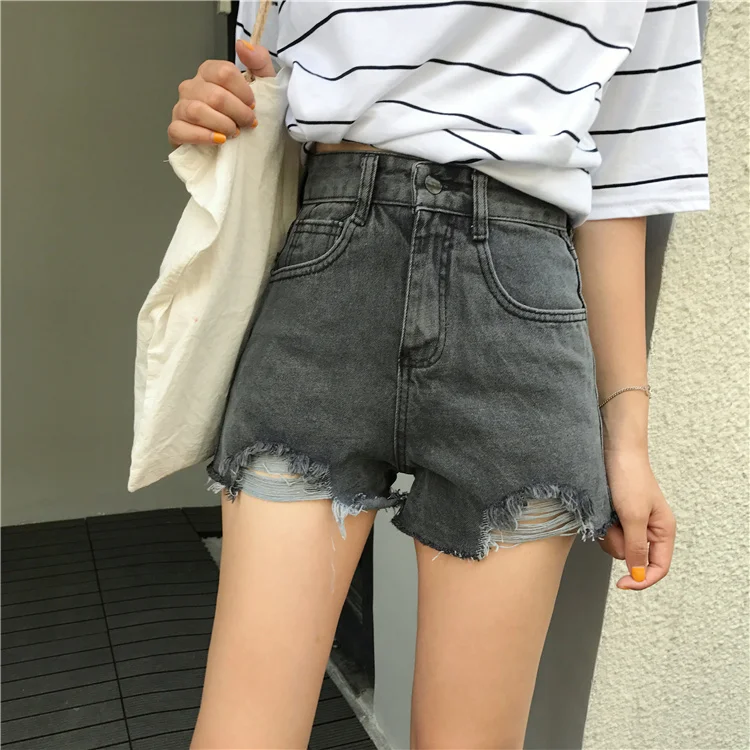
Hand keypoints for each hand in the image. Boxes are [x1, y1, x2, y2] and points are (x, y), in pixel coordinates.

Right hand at [168, 41, 275, 147]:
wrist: (240, 147)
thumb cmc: (247, 115)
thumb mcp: (263, 87)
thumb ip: (258, 61)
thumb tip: (242, 45)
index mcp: (209, 73)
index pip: (224, 72)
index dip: (243, 92)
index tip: (253, 106)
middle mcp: (192, 87)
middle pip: (214, 95)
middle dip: (237, 112)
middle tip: (248, 124)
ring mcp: (181, 108)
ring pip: (196, 111)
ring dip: (221, 124)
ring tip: (234, 133)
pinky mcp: (175, 130)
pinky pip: (180, 130)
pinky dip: (202, 136)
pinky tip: (218, 141)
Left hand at [598, 447, 675, 589]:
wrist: (614, 450)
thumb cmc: (629, 478)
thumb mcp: (633, 516)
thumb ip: (637, 547)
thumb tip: (638, 575)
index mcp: (663, 531)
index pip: (658, 567)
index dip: (642, 580)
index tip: (622, 584)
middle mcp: (649, 529)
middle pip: (633, 558)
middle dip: (619, 545)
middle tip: (614, 525)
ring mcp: (631, 523)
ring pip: (617, 546)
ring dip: (608, 534)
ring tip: (608, 514)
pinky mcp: (616, 516)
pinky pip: (607, 533)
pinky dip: (601, 526)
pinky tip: (601, 511)